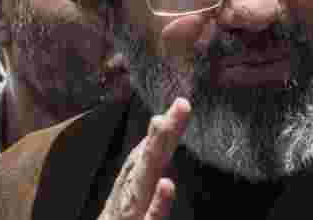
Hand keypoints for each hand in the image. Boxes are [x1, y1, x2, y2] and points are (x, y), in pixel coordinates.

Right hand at [98, 98, 190, 219]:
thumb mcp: (131, 198)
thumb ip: (144, 175)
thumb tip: (160, 144)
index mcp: (131, 186)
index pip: (149, 153)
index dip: (165, 130)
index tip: (182, 104)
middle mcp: (130, 195)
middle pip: (148, 159)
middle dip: (164, 132)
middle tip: (182, 105)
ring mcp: (132, 211)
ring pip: (144, 180)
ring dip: (155, 153)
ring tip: (165, 127)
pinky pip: (150, 218)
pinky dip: (158, 203)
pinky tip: (167, 184)